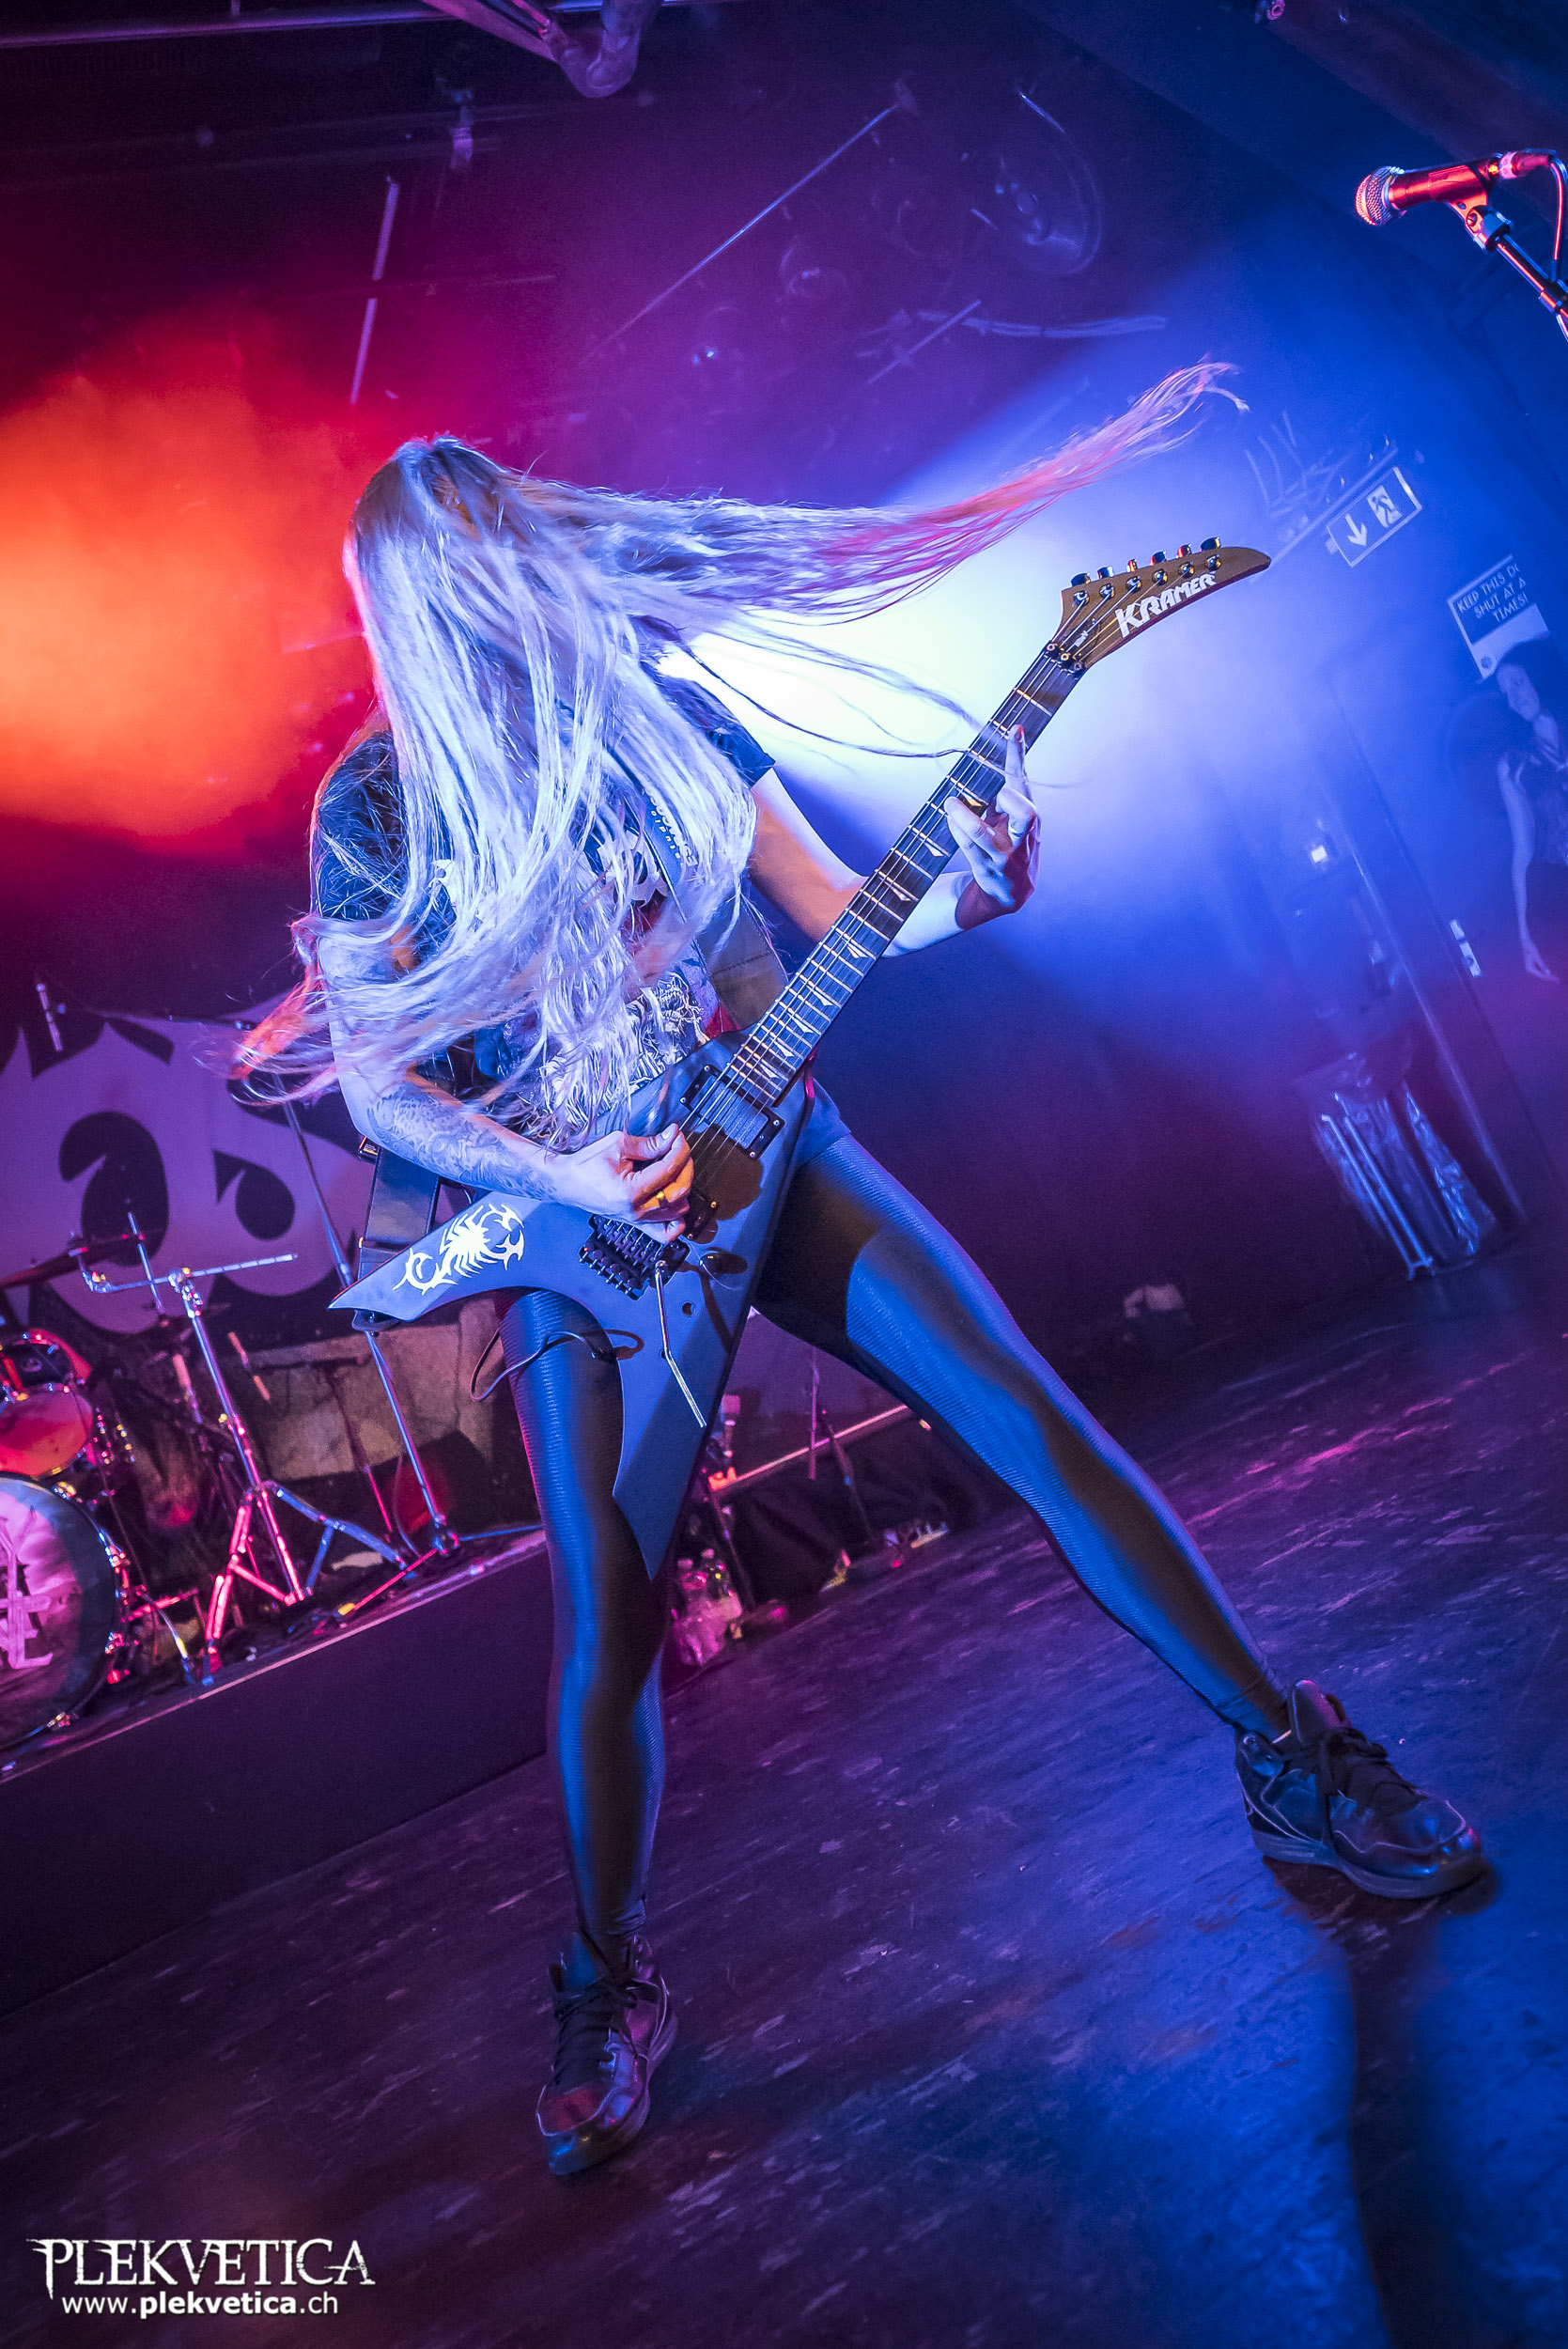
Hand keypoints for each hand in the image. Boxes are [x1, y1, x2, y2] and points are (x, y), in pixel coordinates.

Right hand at [550, 1123, 692, 1231]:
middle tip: (679, 1149)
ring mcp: (637, 1220)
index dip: (679, 1150)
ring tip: (675, 1169)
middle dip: (686, 1166)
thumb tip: (671, 1137)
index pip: (669, 1170)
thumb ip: (649, 1144)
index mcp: (630, 1191)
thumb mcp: (617, 1145)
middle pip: (679, 1191)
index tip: (678, 1137)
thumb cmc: (586, 1164)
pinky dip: (677, 1219)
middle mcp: (636, 1210)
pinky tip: (674, 1201)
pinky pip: (666, 1232)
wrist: (566, 1181)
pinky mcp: (637, 1223)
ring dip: (683, 1187)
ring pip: (678, 1211)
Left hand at [946, 725, 1039, 923]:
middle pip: (1026, 813)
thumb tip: (1008, 744)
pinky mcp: (987, 868)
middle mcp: (1023, 836)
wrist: (1012, 891)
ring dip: (963, 816)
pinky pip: (967, 846)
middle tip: (993, 795)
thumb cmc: (1011, 844)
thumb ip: (1010, 788)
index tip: (1014, 729)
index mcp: (1031, 817)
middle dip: (1006, 798)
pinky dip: (956, 830)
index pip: (1025, 781)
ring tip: (951, 803)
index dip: (1019, 755)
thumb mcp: (1014, 817)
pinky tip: (952, 819)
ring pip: (982, 833)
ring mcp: (1005, 855)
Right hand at [1523, 936, 1558, 982]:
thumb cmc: (1531, 949)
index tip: (1556, 979)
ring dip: (1548, 976)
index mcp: (1530, 969)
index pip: (1541, 975)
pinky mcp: (1533, 965)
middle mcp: (1529, 970)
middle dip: (1549, 977)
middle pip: (1541, 975)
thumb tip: (1548, 973)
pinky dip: (1545, 972)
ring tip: (1555, 978)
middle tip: (1557, 979)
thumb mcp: (1537, 957)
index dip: (1549, 978)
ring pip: (1540, 974)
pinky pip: (1540, 970)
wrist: (1525, 943)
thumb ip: (1542, 965)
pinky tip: (1550, 974)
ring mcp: (1531, 968)